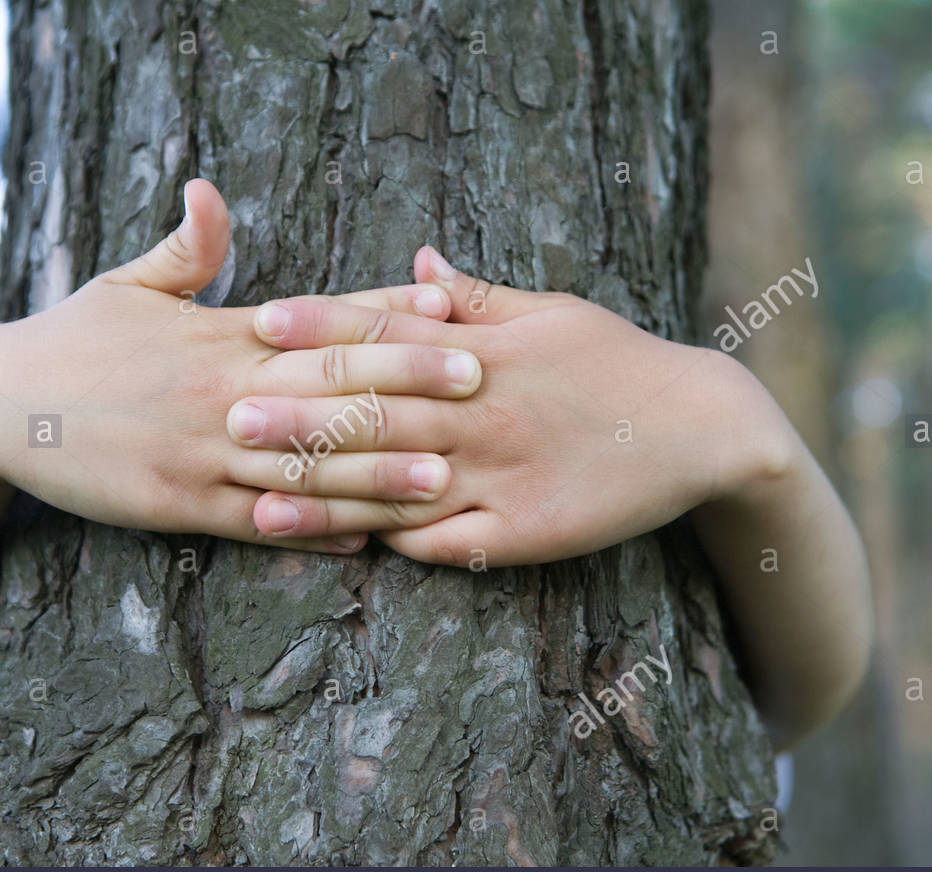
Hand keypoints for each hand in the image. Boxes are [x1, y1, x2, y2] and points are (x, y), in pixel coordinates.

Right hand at [0, 182, 483, 553]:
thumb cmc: (72, 343)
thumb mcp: (126, 287)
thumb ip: (186, 249)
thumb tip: (210, 191)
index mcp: (219, 334)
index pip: (318, 320)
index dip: (385, 315)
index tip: (448, 309)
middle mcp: (221, 392)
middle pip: (329, 387)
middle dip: (407, 385)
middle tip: (477, 384)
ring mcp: (202, 454)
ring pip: (306, 466)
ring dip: (379, 473)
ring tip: (444, 478)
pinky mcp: (179, 506)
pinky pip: (261, 523)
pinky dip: (315, 533)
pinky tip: (366, 541)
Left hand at [238, 246, 795, 564]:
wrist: (703, 430)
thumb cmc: (620, 363)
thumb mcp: (555, 312)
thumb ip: (479, 294)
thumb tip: (417, 261)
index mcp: (488, 354)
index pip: (391, 337)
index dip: (324, 328)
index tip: (262, 321)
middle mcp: (486, 416)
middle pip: (379, 418)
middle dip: (301, 418)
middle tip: (228, 417)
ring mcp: (504, 480)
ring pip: (400, 491)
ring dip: (327, 501)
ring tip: (261, 506)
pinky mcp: (525, 535)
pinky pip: (451, 544)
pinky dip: (402, 545)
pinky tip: (352, 549)